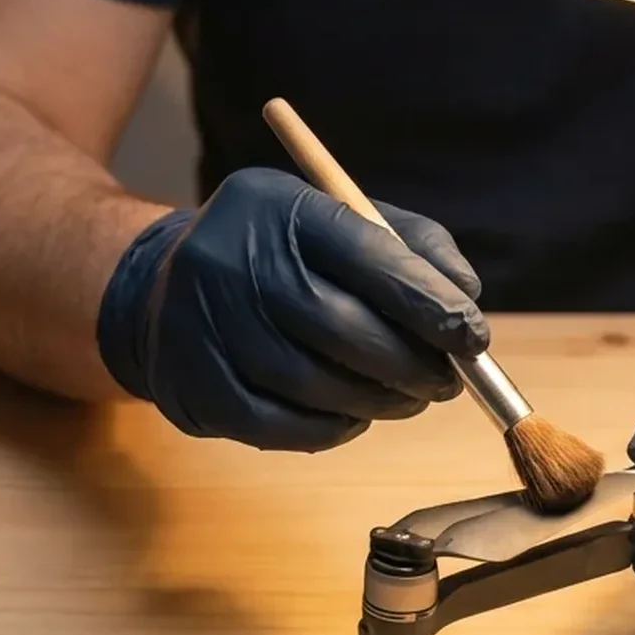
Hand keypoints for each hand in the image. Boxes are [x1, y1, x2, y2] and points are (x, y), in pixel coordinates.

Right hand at [96, 166, 487, 450]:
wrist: (162, 288)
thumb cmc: (281, 255)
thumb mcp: (342, 222)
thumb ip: (414, 248)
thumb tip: (466, 301)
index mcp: (277, 206)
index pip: (365, 253)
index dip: (427, 301)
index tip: (473, 336)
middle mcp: (230, 261)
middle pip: (339, 326)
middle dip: (410, 362)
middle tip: (449, 381)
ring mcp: (202, 328)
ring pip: (315, 383)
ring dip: (380, 400)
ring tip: (409, 397)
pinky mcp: (193, 387)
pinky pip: (283, 425)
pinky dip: (335, 427)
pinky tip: (355, 414)